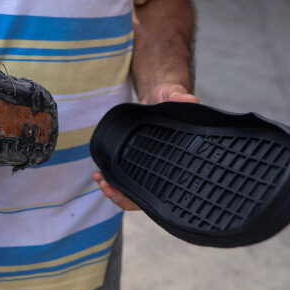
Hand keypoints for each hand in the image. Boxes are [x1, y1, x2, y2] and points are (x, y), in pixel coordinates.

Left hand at [92, 83, 199, 209]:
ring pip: (133, 186)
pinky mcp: (136, 156)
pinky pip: (125, 172)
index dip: (143, 196)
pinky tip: (99, 174)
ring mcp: (148, 162)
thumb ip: (181, 97)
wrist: (161, 94)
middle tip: (106, 187)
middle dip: (123, 195)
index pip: (163, 188)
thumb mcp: (175, 94)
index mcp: (176, 158)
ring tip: (99, 180)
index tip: (125, 194)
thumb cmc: (173, 97)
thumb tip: (190, 100)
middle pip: (144, 192)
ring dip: (115, 187)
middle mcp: (162, 164)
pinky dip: (112, 175)